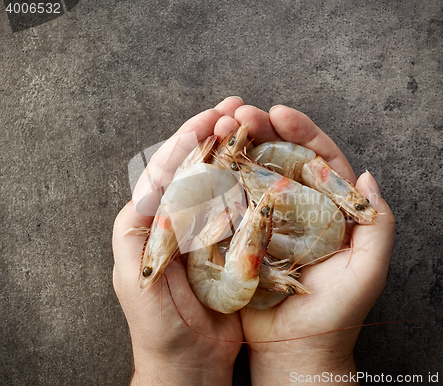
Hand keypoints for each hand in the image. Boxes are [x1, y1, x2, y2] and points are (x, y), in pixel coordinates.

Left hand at [112, 97, 245, 384]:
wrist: (188, 362)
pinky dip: (250, 183)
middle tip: (238, 108)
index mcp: (150, 222)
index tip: (212, 117)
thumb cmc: (159, 326)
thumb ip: (137, 233)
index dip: (188, 139)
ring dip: (235, 151)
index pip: (167, 168)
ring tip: (254, 125)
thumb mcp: (137, 278)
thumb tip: (151, 188)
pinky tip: (265, 165)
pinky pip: (238, 206)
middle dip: (214, 134)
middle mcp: (176, 220)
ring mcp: (204, 230)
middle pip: (194, 166)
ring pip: (219, 180)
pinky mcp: (227, 245)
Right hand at [216, 104, 395, 384]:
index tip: (280, 113)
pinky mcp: (242, 236)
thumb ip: (378, 223)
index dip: (302, 132)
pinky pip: (231, 202)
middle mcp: (297, 209)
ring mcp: (267, 220)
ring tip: (219, 128)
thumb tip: (368, 176)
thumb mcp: (368, 268)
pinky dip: (220, 181)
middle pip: (281, 159)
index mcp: (329, 209)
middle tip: (241, 114)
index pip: (318, 160)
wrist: (296, 348)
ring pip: (253, 175)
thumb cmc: (336, 312)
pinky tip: (207, 161)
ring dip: (238, 149)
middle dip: (262, 132)